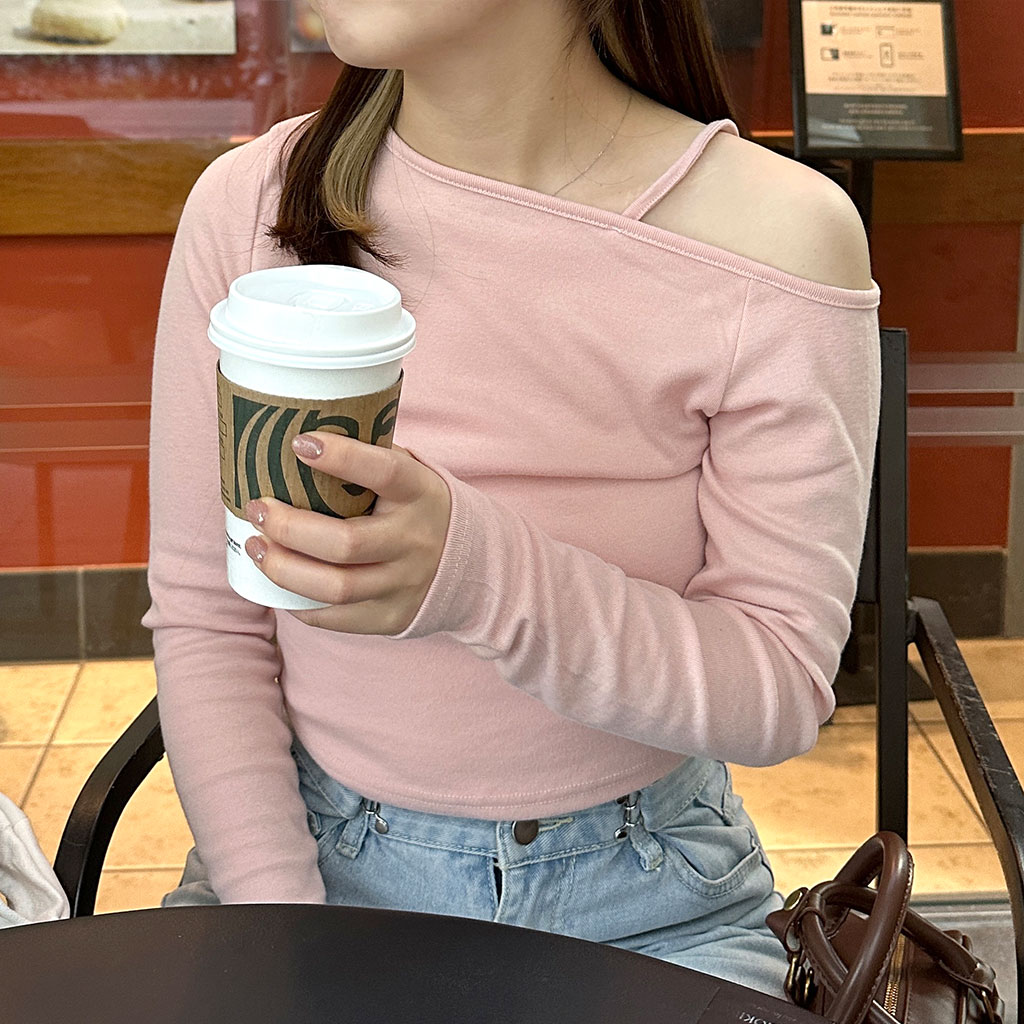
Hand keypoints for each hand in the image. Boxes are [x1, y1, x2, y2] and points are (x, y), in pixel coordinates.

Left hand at [243, 432, 451, 634]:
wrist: (470, 565)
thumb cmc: (415, 508)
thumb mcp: (410, 476)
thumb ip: (368, 459)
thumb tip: (297, 439)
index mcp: (420, 493)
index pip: (385, 472)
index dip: (342, 458)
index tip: (298, 443)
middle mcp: (415, 541)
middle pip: (346, 543)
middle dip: (290, 527)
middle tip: (258, 510)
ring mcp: (404, 584)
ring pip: (335, 587)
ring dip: (284, 568)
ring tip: (256, 547)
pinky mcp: (390, 617)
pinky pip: (334, 617)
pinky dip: (297, 600)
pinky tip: (277, 581)